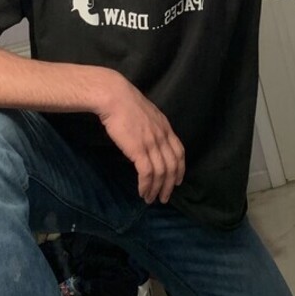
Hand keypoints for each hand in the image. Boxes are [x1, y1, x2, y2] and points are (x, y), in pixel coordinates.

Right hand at [97, 74, 185, 204]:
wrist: (114, 96)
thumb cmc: (125, 102)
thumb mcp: (146, 113)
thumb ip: (152, 126)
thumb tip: (149, 138)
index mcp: (165, 127)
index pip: (179, 152)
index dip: (180, 169)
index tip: (178, 181)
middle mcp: (162, 136)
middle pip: (172, 166)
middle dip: (170, 185)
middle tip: (164, 198)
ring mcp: (152, 143)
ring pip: (161, 172)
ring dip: (157, 189)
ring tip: (151, 199)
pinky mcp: (139, 150)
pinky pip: (147, 173)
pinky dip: (146, 185)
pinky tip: (142, 191)